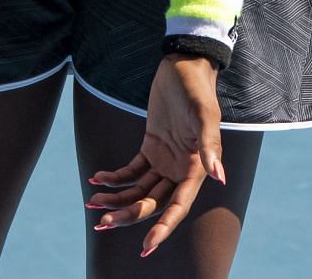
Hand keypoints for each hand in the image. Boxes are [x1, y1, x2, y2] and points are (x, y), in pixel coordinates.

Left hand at [86, 54, 227, 256]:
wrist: (182, 65)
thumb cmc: (196, 89)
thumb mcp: (204, 114)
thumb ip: (210, 145)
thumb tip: (219, 177)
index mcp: (196, 168)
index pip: (178, 206)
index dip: (163, 227)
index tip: (146, 246)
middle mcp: (180, 169)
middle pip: (153, 203)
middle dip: (128, 215)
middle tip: (102, 223)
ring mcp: (164, 160)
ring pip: (139, 190)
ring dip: (117, 199)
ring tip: (92, 202)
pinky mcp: (151, 147)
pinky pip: (131, 171)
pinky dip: (114, 177)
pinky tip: (97, 178)